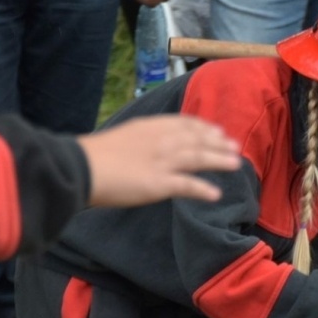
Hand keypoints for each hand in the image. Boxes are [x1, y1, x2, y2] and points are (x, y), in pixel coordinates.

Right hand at [78, 115, 237, 207]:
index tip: (216, 130)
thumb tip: (147, 148)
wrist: (82, 168)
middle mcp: (160, 141)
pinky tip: (215, 194)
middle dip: (217, 143)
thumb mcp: (121, 138)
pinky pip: (187, 185)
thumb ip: (140, 141)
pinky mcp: (159, 183)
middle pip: (196, 139)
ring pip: (198, 158)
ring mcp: (161, 161)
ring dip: (218, 160)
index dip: (203, 127)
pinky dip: (203, 189)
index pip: (183, 123)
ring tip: (235, 165)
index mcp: (149, 127)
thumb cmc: (94, 156)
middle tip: (234, 147)